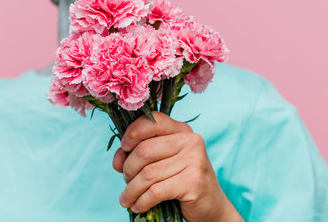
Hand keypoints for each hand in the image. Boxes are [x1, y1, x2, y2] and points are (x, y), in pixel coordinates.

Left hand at [112, 112, 243, 221]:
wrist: (210, 205)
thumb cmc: (180, 179)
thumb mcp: (160, 161)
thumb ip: (138, 154)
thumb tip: (117, 160)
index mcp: (181, 129)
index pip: (153, 120)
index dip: (133, 132)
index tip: (124, 148)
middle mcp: (190, 140)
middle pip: (145, 150)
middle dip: (128, 168)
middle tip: (126, 180)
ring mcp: (194, 160)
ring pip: (148, 173)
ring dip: (132, 189)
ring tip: (127, 198)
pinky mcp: (194, 183)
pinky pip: (156, 191)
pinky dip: (141, 201)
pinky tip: (137, 206)